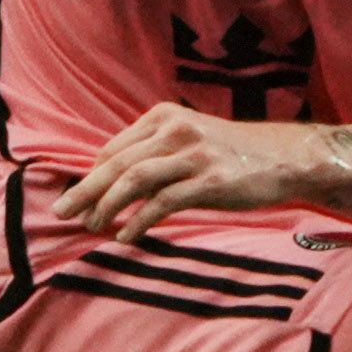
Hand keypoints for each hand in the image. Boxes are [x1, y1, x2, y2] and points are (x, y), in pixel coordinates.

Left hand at [59, 102, 323, 236]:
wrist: (288, 158)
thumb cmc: (236, 155)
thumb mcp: (192, 140)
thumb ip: (157, 152)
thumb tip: (117, 182)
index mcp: (165, 117)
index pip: (115, 148)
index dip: (91, 175)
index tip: (78, 196)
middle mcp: (176, 130)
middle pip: (118, 163)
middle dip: (86, 189)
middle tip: (63, 212)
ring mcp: (194, 155)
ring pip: (135, 179)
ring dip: (108, 205)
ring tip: (92, 226)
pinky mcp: (210, 180)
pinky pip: (164, 201)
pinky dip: (140, 219)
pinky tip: (127, 234)